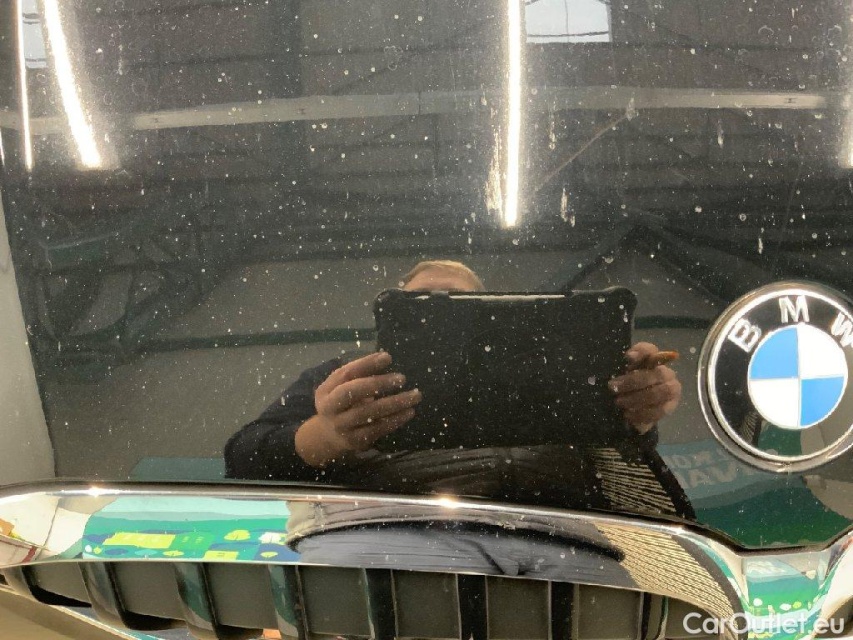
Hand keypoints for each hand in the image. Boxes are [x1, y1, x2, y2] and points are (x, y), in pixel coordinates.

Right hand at [295, 352, 421, 466]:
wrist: (326, 438)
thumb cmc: (340, 405)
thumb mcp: (340, 388)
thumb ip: (358, 375)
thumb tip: (385, 358)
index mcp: (326, 390)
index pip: (345, 373)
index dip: (366, 364)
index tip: (387, 357)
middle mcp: (330, 408)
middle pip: (352, 393)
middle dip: (377, 384)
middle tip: (401, 378)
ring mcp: (342, 426)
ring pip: (368, 413)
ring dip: (394, 404)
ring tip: (414, 396)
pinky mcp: (355, 441)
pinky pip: (377, 429)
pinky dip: (395, 420)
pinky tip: (409, 412)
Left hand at [608, 342, 681, 433]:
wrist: (635, 406)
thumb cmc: (628, 385)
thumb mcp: (622, 374)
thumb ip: (627, 364)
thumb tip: (631, 357)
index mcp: (654, 360)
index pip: (650, 350)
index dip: (640, 352)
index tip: (627, 358)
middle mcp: (667, 373)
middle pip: (658, 374)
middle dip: (634, 382)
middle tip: (614, 389)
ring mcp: (672, 391)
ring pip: (659, 393)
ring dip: (636, 399)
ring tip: (619, 403)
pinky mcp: (669, 408)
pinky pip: (658, 412)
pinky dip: (641, 414)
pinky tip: (628, 414)